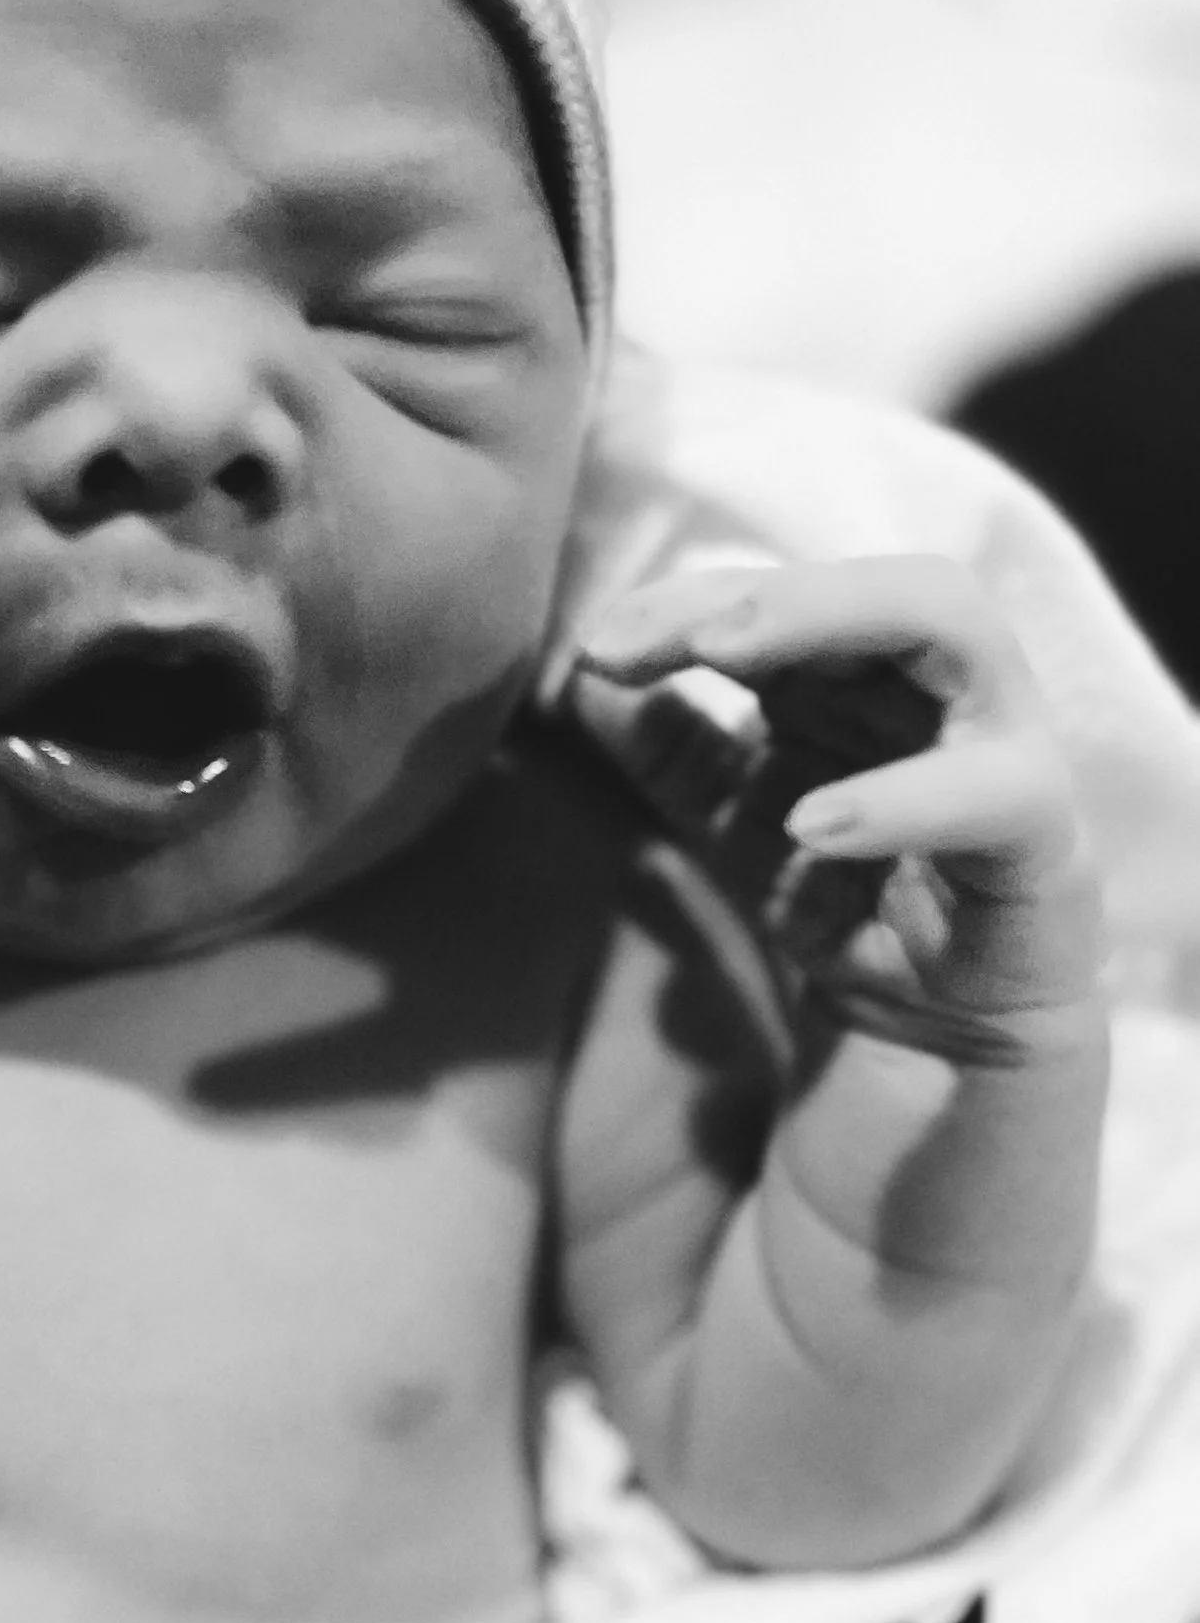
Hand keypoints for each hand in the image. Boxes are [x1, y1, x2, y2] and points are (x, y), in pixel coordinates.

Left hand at [572, 555, 1104, 1062]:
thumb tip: (580, 675)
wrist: (938, 1036)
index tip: (594, 646)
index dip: (688, 605)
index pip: (787, 601)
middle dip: (768, 593)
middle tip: (666, 631)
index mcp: (868, 674)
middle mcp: (944, 688)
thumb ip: (672, 751)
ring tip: (720, 653)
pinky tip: (811, 823)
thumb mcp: (736, 822)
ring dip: (833, 622)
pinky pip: (990, 793)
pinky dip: (902, 799)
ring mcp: (1007, 748)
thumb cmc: (848, 903)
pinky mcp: (1044, 834)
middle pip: (878, 586)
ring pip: (958, 631)